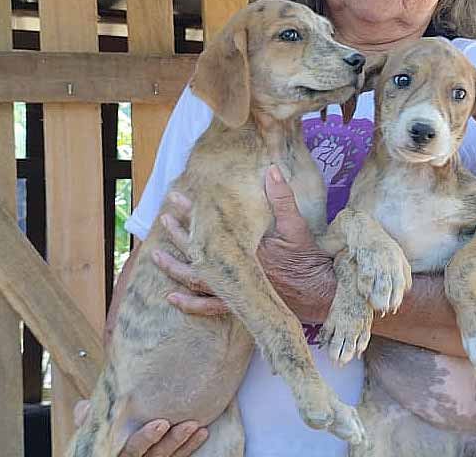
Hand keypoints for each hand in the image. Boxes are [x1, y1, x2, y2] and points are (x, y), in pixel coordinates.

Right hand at [72, 399, 207, 455]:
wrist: (115, 447)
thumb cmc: (105, 435)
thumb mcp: (93, 430)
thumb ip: (89, 419)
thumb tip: (84, 409)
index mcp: (117, 453)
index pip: (131, 449)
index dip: (146, 438)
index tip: (160, 424)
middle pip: (154, 454)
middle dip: (170, 440)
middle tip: (187, 425)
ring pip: (169, 456)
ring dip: (184, 442)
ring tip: (197, 426)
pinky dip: (191, 446)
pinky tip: (202, 433)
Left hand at [154, 166, 335, 322]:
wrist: (319, 293)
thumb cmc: (308, 258)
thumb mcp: (297, 225)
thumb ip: (282, 198)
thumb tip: (272, 169)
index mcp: (247, 247)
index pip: (213, 227)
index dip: (193, 211)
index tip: (177, 197)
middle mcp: (237, 269)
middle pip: (200, 250)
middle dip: (179, 234)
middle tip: (164, 219)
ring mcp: (237, 288)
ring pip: (198, 278)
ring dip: (175, 267)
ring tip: (156, 256)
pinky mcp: (240, 303)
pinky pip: (211, 306)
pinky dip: (191, 304)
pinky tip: (173, 298)